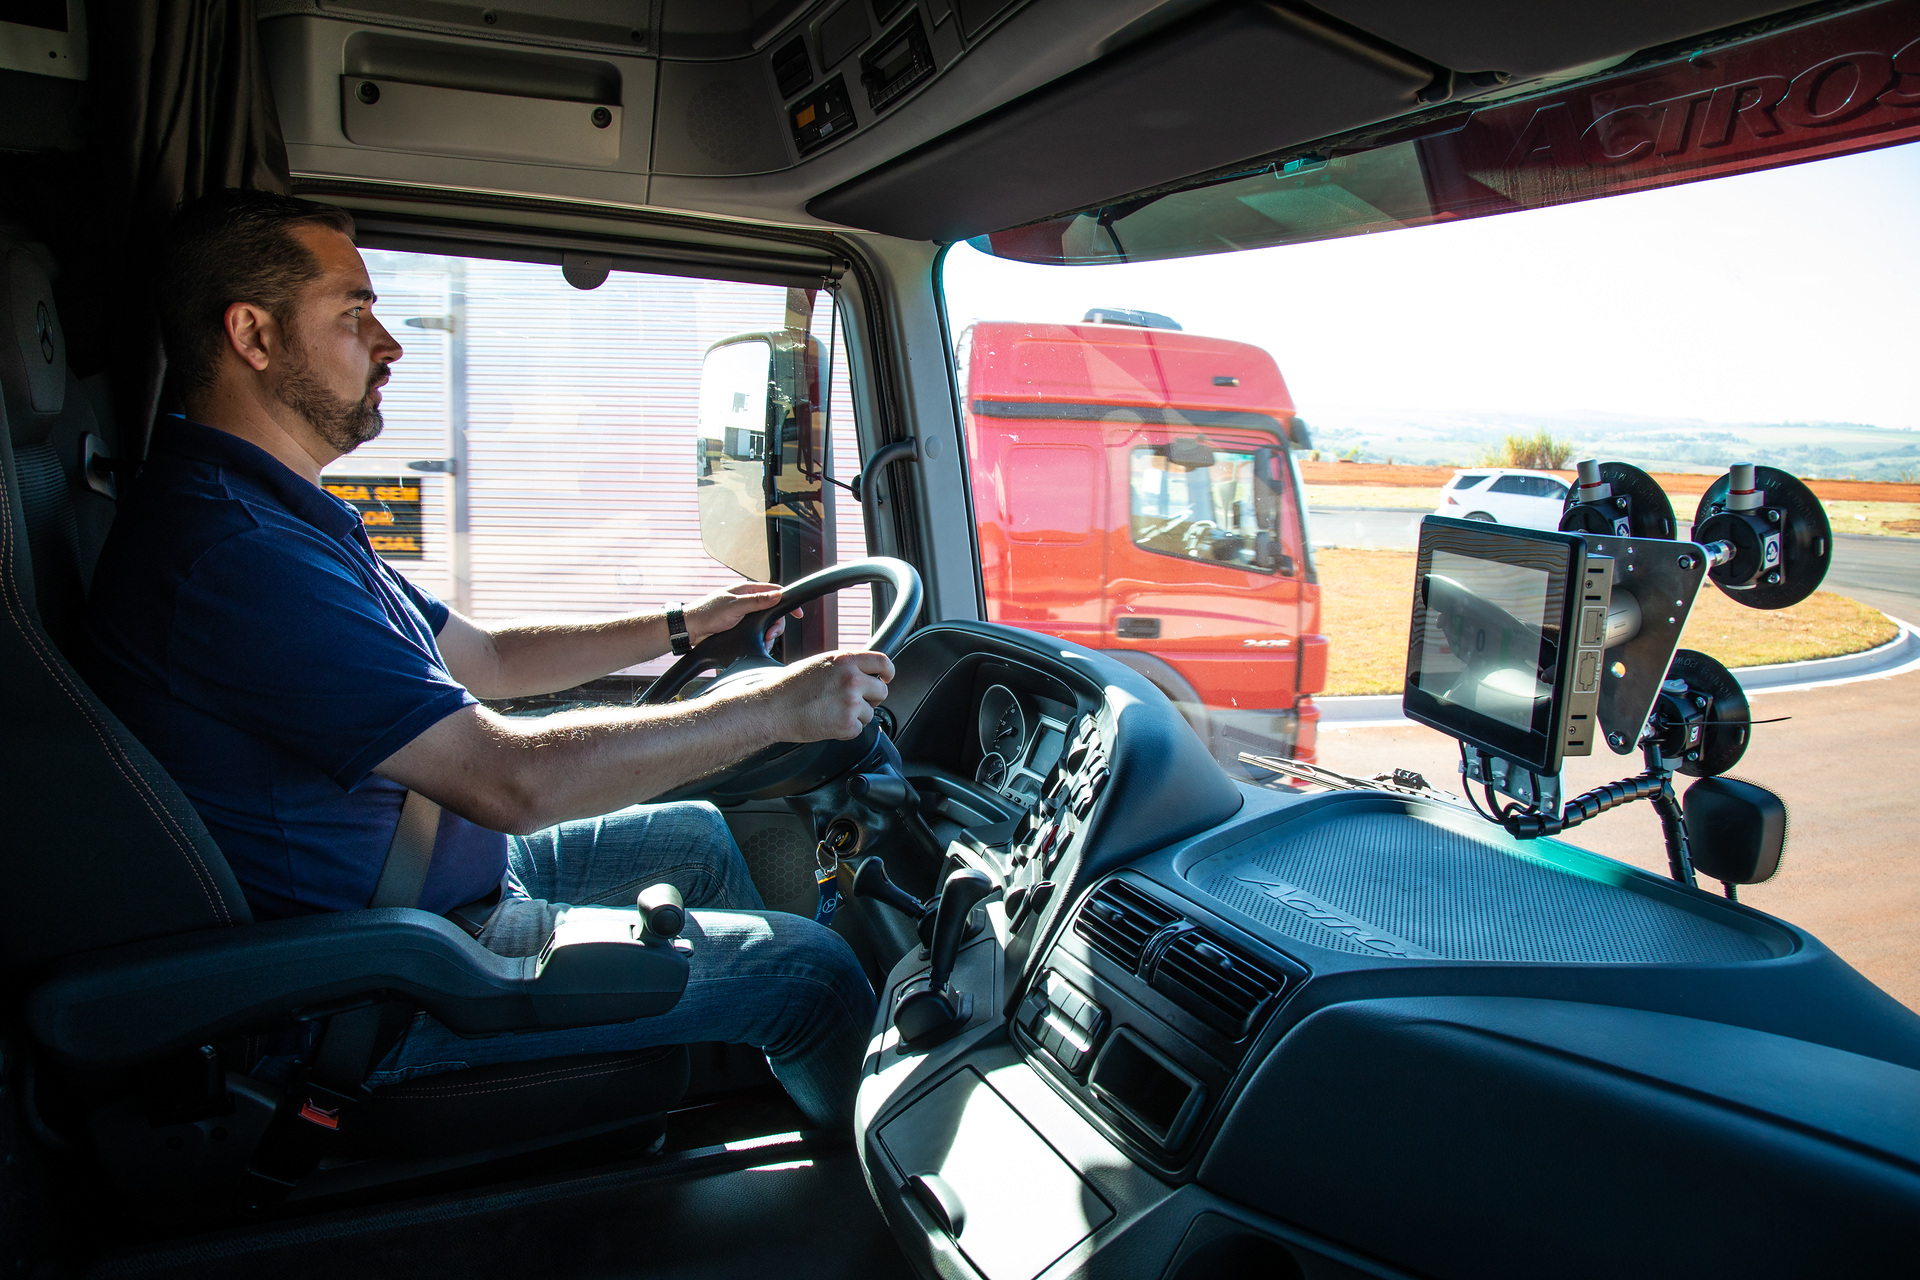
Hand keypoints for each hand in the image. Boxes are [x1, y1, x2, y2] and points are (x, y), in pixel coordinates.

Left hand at [685, 582, 799, 644]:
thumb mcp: (734, 606)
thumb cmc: (707, 614)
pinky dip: (760, 640)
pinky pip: (757, 633)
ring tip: (762, 641)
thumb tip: (776, 595)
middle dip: (775, 625)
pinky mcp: (741, 628)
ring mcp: (744, 615)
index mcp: (745, 591)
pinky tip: (758, 644)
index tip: (797, 613)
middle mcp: (747, 602)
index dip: (786, 601)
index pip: (773, 591)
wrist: (690, 629)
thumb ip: (756, 601)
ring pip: (766, 624)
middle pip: (772, 611)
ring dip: (767, 635)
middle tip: (770, 634)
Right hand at [761, 650, 894, 741]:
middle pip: (881, 691)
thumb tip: (864, 672)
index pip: (883, 662)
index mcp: (845, 660)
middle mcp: (852, 679)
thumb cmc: (790, 686)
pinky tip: (828, 721)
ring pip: (870, 713)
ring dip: (855, 715)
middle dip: (870, 698)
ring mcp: (851, 702)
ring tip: (831, 711)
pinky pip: (859, 729)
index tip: (886, 678)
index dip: (887, 672)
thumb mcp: (820, 663)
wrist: (773, 708)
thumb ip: (845, 666)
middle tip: (850, 701)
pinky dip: (846, 729)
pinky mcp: (847, 723)